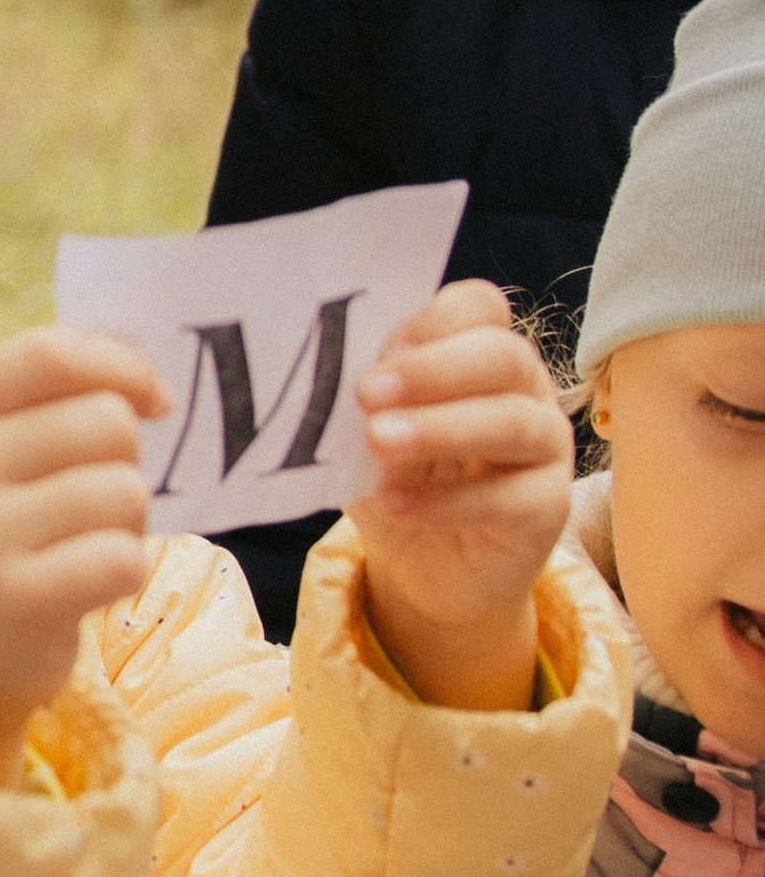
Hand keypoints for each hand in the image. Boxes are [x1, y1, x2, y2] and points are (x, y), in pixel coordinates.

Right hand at [0, 328, 167, 781]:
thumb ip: (50, 401)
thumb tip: (142, 362)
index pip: (50, 354)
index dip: (122, 367)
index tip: (154, 401)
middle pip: (107, 421)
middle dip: (124, 463)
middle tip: (89, 510)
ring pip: (125, 490)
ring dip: (126, 524)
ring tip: (79, 551)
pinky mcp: (16, 601)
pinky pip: (123, 557)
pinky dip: (124, 573)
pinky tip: (84, 589)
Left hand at [351, 283, 574, 712]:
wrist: (422, 569)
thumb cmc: (396, 478)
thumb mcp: (367, 430)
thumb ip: (363, 398)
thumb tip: (327, 374)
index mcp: (479, 351)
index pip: (479, 307)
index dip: (430, 322)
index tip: (373, 355)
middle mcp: (525, 389)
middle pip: (503, 355)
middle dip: (433, 370)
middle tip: (367, 392)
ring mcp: (546, 447)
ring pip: (513, 422)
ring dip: (441, 429)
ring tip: (378, 442)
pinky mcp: (549, 509)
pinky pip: (511, 498)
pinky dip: (446, 501)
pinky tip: (394, 503)